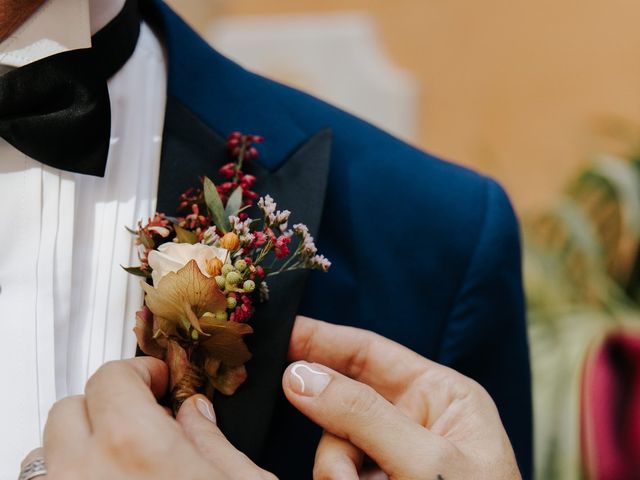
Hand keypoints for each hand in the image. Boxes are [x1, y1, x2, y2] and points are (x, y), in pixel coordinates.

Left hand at [27, 357, 274, 478]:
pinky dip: (73, 475)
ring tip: (122, 458)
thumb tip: (195, 414)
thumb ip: (213, 440)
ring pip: (49, 453)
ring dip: (83, 443)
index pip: (110, 377)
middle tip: (142, 417)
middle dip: (106, 403)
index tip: (160, 382)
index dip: (139, 372)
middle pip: (70, 408)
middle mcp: (84, 475)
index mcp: (136, 448)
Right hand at [283, 316, 520, 479]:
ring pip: (336, 440)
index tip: (280, 331)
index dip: (323, 338)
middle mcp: (415, 416)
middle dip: (326, 411)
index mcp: (440, 393)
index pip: (370, 351)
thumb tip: (299, 376)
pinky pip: (340, 471)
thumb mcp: (427, 462)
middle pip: (347, 394)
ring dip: (335, 465)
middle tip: (294, 403)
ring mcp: (394, 451)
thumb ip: (363, 415)